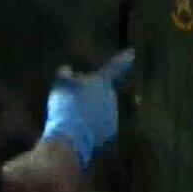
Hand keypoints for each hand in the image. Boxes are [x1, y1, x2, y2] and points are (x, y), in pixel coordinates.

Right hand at [38, 49, 134, 169]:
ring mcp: (113, 119)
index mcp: (102, 83)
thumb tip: (66, 69)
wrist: (71, 139)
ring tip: (72, 120)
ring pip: (101, 113)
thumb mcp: (60, 85)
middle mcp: (112, 99)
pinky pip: (99, 131)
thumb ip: (64, 74)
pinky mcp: (110, 137)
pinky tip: (76, 134)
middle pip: (102, 94)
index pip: (114, 67)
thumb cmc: (66, 107)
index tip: (132, 52)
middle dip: (91, 96)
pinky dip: (90, 131)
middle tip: (74, 102)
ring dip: (90, 114)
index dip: (123, 59)